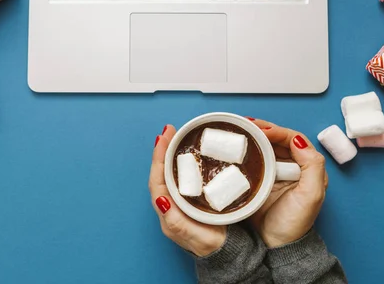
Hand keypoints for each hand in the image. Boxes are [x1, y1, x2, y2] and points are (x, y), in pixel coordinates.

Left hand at [149, 125, 226, 256]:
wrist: (225, 252)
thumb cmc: (209, 244)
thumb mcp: (195, 236)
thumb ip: (177, 221)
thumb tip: (161, 199)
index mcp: (167, 210)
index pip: (157, 179)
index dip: (159, 157)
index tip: (163, 138)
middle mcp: (169, 203)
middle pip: (161, 172)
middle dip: (163, 149)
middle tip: (169, 130)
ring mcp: (178, 200)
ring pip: (170, 172)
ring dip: (170, 153)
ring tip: (174, 136)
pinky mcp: (189, 197)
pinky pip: (181, 175)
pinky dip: (181, 161)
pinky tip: (187, 152)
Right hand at [248, 118, 328, 247]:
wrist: (274, 246)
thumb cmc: (294, 223)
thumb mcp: (312, 195)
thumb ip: (313, 166)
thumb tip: (298, 140)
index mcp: (307, 167)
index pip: (293, 139)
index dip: (278, 131)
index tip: (262, 130)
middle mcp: (292, 167)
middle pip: (277, 140)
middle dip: (262, 129)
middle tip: (246, 124)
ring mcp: (274, 173)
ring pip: (264, 147)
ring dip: (252, 137)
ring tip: (239, 129)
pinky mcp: (258, 180)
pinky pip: (252, 160)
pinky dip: (244, 151)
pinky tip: (235, 147)